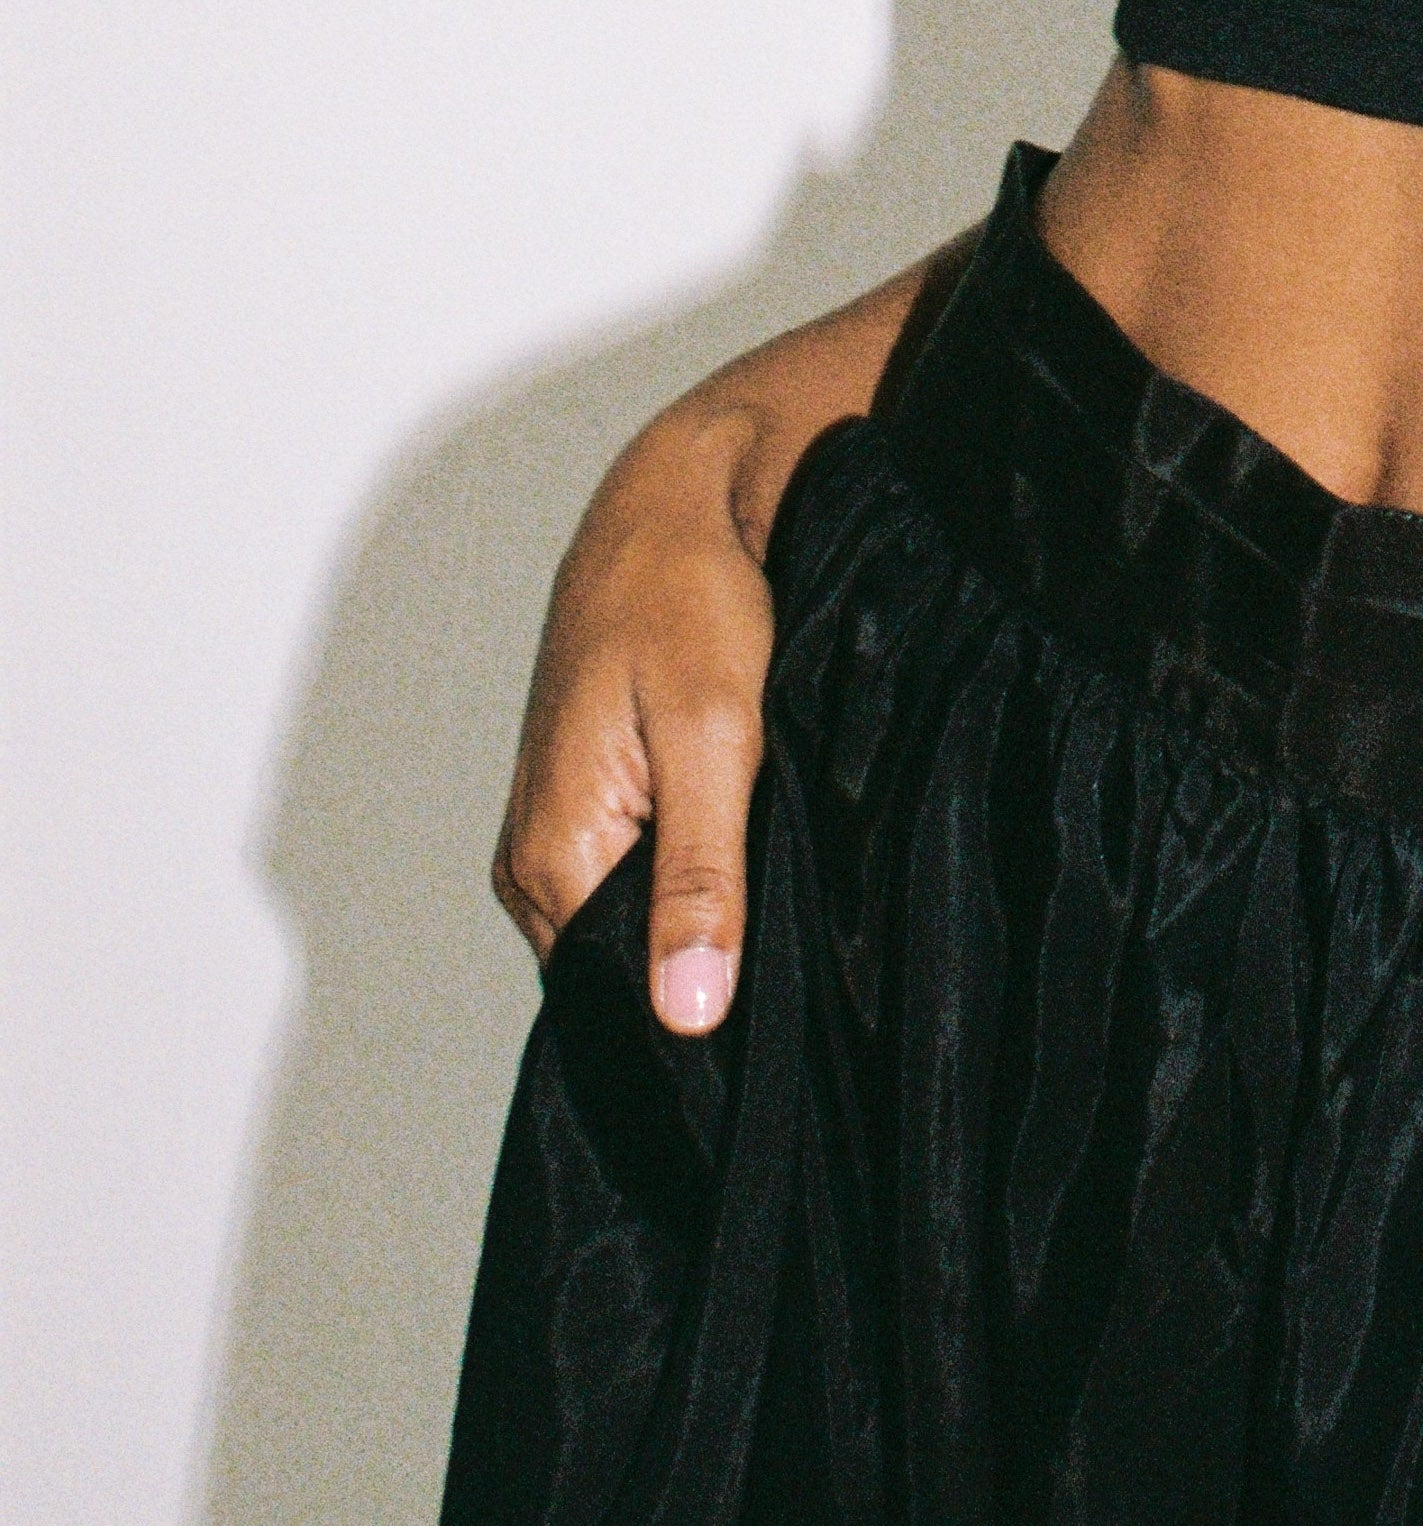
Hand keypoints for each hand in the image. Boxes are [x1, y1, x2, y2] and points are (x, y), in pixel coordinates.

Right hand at [489, 398, 774, 1034]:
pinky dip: (684, 877)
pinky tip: (741, 859)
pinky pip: (629, 877)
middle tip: (787, 963)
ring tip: (771, 904)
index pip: (612, 1001)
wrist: (673, 498)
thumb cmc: (693, 598)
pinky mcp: (584, 799)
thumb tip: (686, 1016)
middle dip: (695, 971)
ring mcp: (552, 828)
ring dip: (692, 921)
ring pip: (625, 923)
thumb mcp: (718, 737)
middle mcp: (533, 857)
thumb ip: (702, 878)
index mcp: (552, 854)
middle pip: (614, 970)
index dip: (692, 1019)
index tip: (769, 1027)